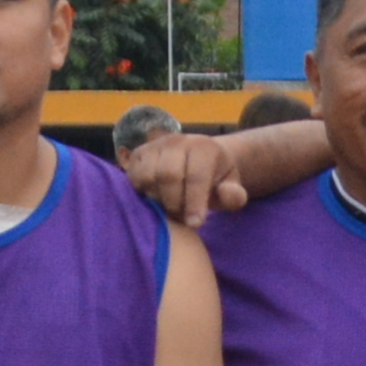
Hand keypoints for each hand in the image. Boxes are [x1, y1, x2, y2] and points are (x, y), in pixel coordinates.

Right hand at [123, 130, 255, 225]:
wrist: (198, 160)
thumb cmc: (214, 179)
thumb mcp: (230, 186)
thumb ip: (234, 194)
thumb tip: (229, 196)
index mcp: (203, 148)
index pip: (196, 176)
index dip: (194, 203)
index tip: (195, 224)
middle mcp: (177, 141)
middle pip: (167, 175)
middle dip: (174, 202)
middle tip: (180, 216)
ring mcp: (155, 146)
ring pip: (146, 175)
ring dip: (155, 198)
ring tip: (168, 206)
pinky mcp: (138, 154)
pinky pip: (132, 176)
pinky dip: (141, 192)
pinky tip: (154, 199)